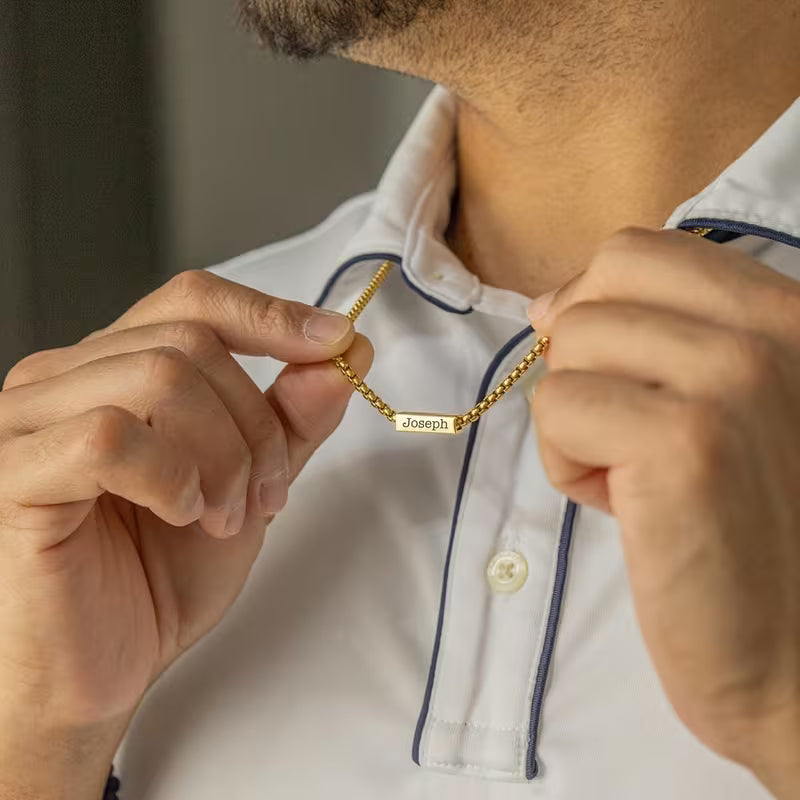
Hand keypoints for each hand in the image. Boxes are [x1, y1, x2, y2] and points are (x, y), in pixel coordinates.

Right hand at [0, 270, 370, 798]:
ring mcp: (31, 420)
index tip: (335, 341)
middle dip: (256, 422)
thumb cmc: (160, 574)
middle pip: (191, 341)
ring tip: (225, 517)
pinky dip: (171, 477)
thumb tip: (346, 352)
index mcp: (117, 369)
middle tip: (269, 494)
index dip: (270, 314)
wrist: (102, 670)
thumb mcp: (252, 483)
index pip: (193, 300)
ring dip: (222, 455)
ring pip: (159, 377)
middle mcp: (66, 378)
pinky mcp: (15, 473)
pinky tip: (180, 515)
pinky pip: (108, 436)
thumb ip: (293, 417)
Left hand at [528, 228, 799, 797]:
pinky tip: (620, 506)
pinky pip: (558, 408)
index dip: (592, 306)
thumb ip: (657, 339)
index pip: (639, 252)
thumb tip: (549, 303)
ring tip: (628, 477)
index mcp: (785, 312)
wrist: (794, 656)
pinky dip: (565, 463)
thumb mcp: (723, 407)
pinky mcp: (686, 444)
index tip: (601, 368)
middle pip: (594, 291)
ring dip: (574, 422)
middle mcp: (773, 330)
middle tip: (619, 429)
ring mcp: (732, 381)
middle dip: (580, 363)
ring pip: (568, 350)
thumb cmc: (747, 528)